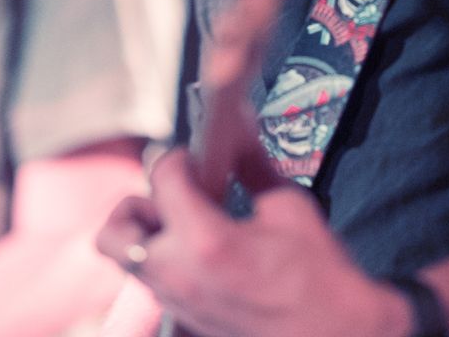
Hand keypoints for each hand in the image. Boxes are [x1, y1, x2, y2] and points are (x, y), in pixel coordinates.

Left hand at [95, 149, 410, 336]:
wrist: (335, 334)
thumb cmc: (319, 277)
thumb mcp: (289, 207)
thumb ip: (251, 166)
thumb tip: (238, 132)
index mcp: (205, 241)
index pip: (161, 176)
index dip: (176, 157)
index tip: (191, 156)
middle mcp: (178, 276)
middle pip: (113, 232)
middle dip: (136, 204)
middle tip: (170, 197)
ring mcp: (177, 304)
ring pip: (129, 259)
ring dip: (149, 233)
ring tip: (188, 225)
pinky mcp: (185, 320)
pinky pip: (154, 283)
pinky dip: (165, 262)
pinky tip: (202, 254)